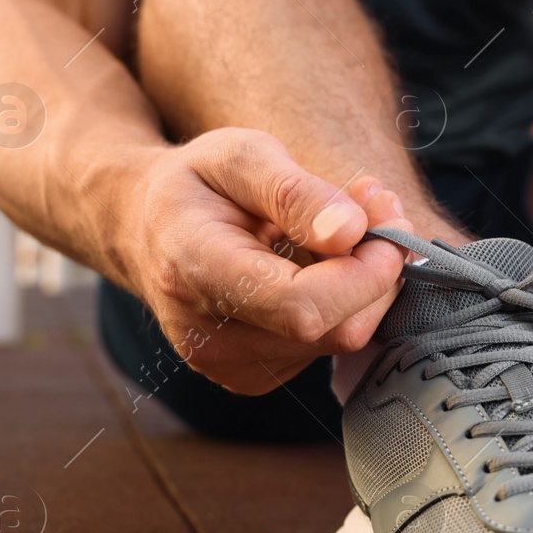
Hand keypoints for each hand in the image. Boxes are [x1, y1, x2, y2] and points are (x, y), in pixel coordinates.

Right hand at [122, 128, 411, 394]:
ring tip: (345, 225)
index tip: (386, 222)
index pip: (301, 306)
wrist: (146, 229)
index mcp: (195, 271)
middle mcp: (207, 337)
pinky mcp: (252, 377)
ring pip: (340, 340)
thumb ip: (295, 192)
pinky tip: (321, 264)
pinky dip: (342, 303)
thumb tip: (352, 232)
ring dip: (365, 283)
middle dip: (377, 270)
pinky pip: (325, 347)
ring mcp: (229, 367)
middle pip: (334, 330)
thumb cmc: (197, 184)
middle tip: (379, 207)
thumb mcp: (239, 155)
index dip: (363, 272)